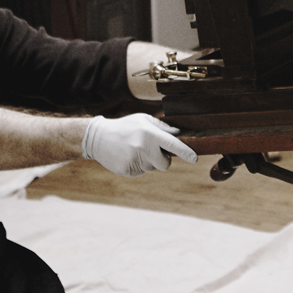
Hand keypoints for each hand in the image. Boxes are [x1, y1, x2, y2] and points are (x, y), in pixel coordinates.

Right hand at [81, 113, 197, 176]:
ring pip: (152, 168)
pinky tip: (127, 156)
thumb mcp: (143, 120)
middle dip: (163, 160)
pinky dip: (137, 166)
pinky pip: (141, 172)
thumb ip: (161, 127)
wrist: (98, 138)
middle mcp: (143, 147)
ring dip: (148, 162)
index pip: (173, 144)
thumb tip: (178, 134)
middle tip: (152, 151)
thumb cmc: (125, 127)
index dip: (186, 152)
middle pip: (165, 164)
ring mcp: (134, 160)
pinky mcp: (127, 170)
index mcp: (149, 133)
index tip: (195, 158)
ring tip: (134, 150)